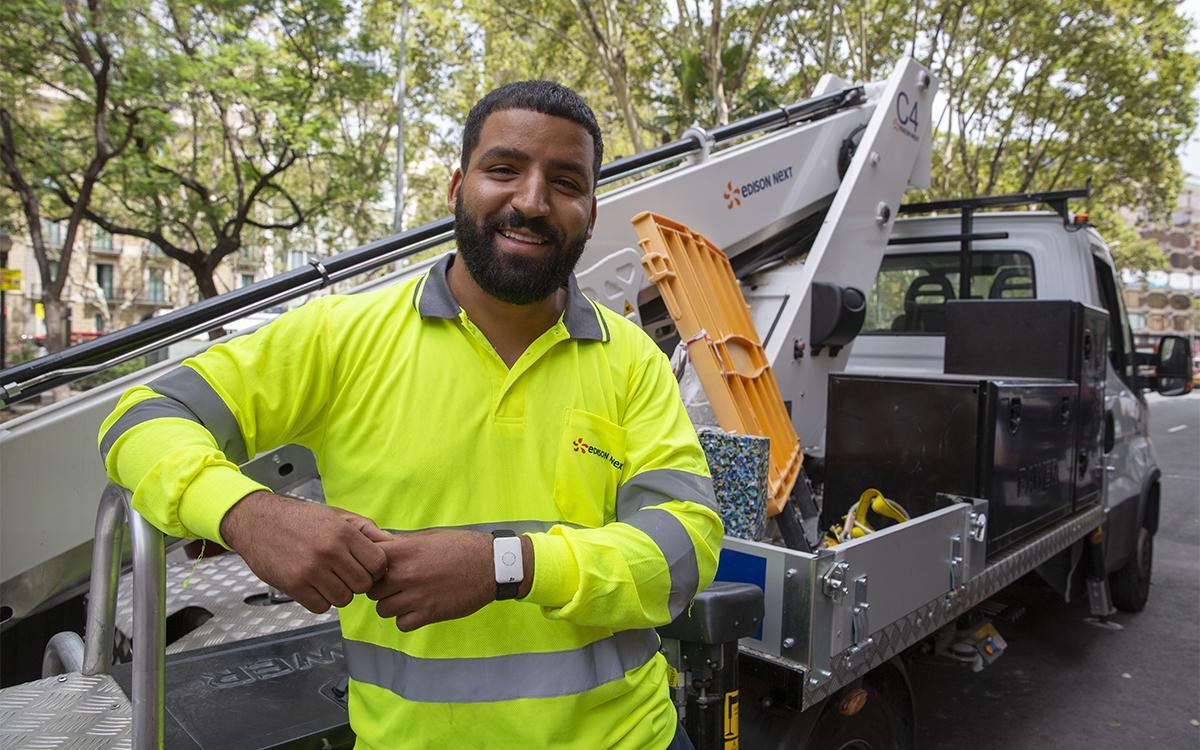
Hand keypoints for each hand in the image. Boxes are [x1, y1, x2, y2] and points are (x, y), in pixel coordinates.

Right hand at [220, 491, 389, 613]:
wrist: (257, 521)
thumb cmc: (299, 518)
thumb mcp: (336, 515)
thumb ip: (366, 529)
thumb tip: (392, 543)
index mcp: (344, 532)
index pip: (378, 563)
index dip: (375, 569)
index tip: (366, 567)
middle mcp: (330, 551)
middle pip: (363, 584)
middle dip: (357, 582)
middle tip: (345, 574)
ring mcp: (311, 570)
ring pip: (344, 598)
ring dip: (339, 592)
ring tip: (328, 579)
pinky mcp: (294, 585)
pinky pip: (321, 606)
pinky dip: (320, 601)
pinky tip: (314, 586)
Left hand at [367, 530, 519, 630]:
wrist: (492, 565)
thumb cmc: (462, 547)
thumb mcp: (429, 537)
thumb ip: (403, 544)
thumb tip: (380, 546)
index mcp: (405, 551)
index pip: (367, 562)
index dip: (371, 567)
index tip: (379, 569)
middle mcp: (407, 574)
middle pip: (372, 589)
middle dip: (380, 588)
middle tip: (394, 585)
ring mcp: (417, 596)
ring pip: (383, 609)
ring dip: (392, 605)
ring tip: (406, 598)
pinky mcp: (429, 614)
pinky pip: (402, 624)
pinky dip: (407, 619)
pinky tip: (418, 609)